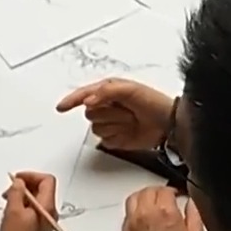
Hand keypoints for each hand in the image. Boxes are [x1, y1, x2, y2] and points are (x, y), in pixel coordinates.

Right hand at [0, 171, 57, 230]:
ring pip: (36, 199)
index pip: (47, 180)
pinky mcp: (38, 228)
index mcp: (47, 207)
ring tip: (9, 201)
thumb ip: (17, 192)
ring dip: (22, 196)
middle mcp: (50, 213)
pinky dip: (22, 206)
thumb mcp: (13, 212)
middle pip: (42, 189)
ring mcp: (45, 221)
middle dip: (25, 185)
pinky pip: (33, 210)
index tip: (18, 179)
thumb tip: (19, 182)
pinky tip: (11, 212)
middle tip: (11, 189)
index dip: (31, 176)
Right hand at [56, 78, 175, 150]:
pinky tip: (129, 132)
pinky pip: (105, 141)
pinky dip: (117, 137)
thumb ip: (106, 91)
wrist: (168, 124)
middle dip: (109, 113)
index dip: (71, 100)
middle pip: (90, 114)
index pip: (83, 96)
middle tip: (126, 111)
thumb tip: (89, 100)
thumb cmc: (154, 103)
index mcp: (108, 91)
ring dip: (116, 125)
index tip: (62, 107)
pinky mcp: (113, 139)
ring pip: (97, 128)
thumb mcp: (131, 89)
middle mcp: (106, 107)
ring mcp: (110, 124)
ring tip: (130, 121)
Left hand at [121, 185, 203, 230]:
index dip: (173, 190)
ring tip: (152, 203)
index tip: (177, 194)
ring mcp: (132, 223)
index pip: (165, 189)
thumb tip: (191, 203)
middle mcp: (145, 214)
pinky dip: (135, 210)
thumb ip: (194, 214)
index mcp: (164, 211)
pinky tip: (143, 217)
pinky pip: (127, 213)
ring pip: (134, 198)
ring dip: (144, 197)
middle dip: (158, 191)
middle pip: (147, 190)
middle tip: (166, 197)